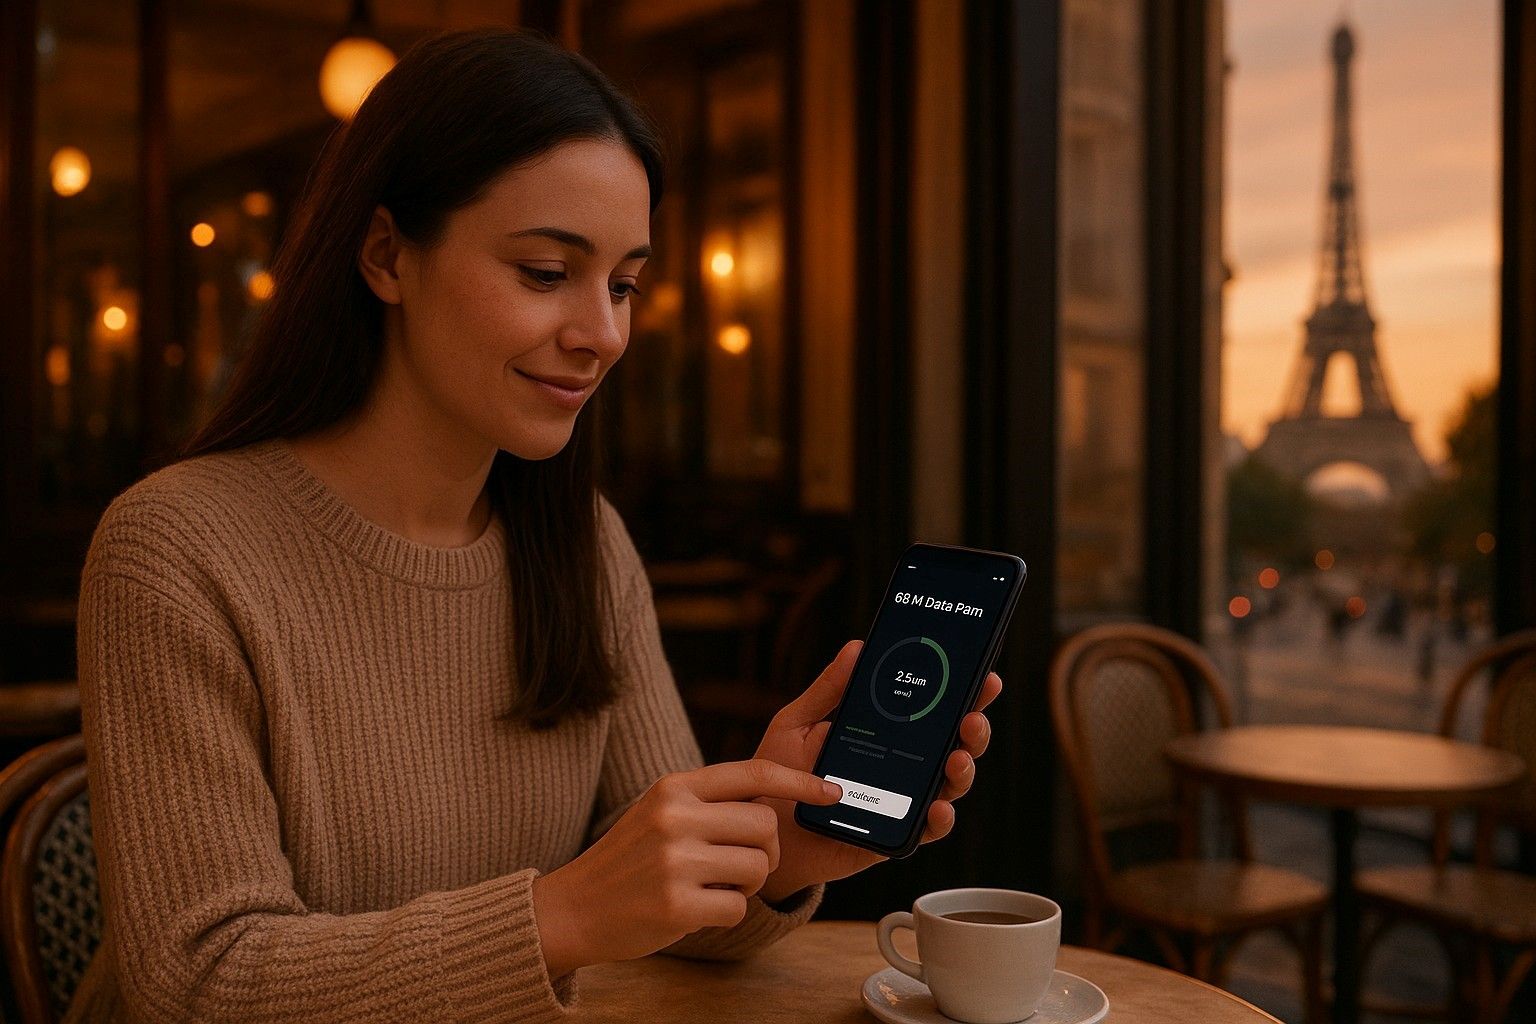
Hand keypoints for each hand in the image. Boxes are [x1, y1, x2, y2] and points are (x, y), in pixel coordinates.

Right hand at [530, 758, 841, 977]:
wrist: (573, 907)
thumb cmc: (629, 860)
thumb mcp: (661, 811)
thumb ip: (709, 801)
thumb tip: (776, 798)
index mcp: (675, 787)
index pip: (754, 773)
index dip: (800, 781)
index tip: (831, 792)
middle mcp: (675, 816)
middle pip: (766, 826)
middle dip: (766, 852)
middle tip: (741, 865)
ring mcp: (674, 860)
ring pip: (758, 867)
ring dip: (747, 884)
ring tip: (711, 886)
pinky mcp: (676, 904)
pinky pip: (739, 906)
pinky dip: (728, 912)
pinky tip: (696, 908)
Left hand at [752, 640, 1001, 902]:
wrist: (760, 830)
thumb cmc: (778, 775)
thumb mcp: (798, 723)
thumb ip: (828, 690)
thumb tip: (857, 646)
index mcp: (886, 733)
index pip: (933, 709)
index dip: (962, 693)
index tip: (982, 675)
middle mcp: (902, 765)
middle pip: (954, 744)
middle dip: (973, 728)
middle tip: (972, 716)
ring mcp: (903, 801)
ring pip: (950, 784)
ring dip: (963, 769)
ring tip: (957, 758)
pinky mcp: (894, 836)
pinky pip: (927, 830)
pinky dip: (940, 819)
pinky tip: (938, 806)